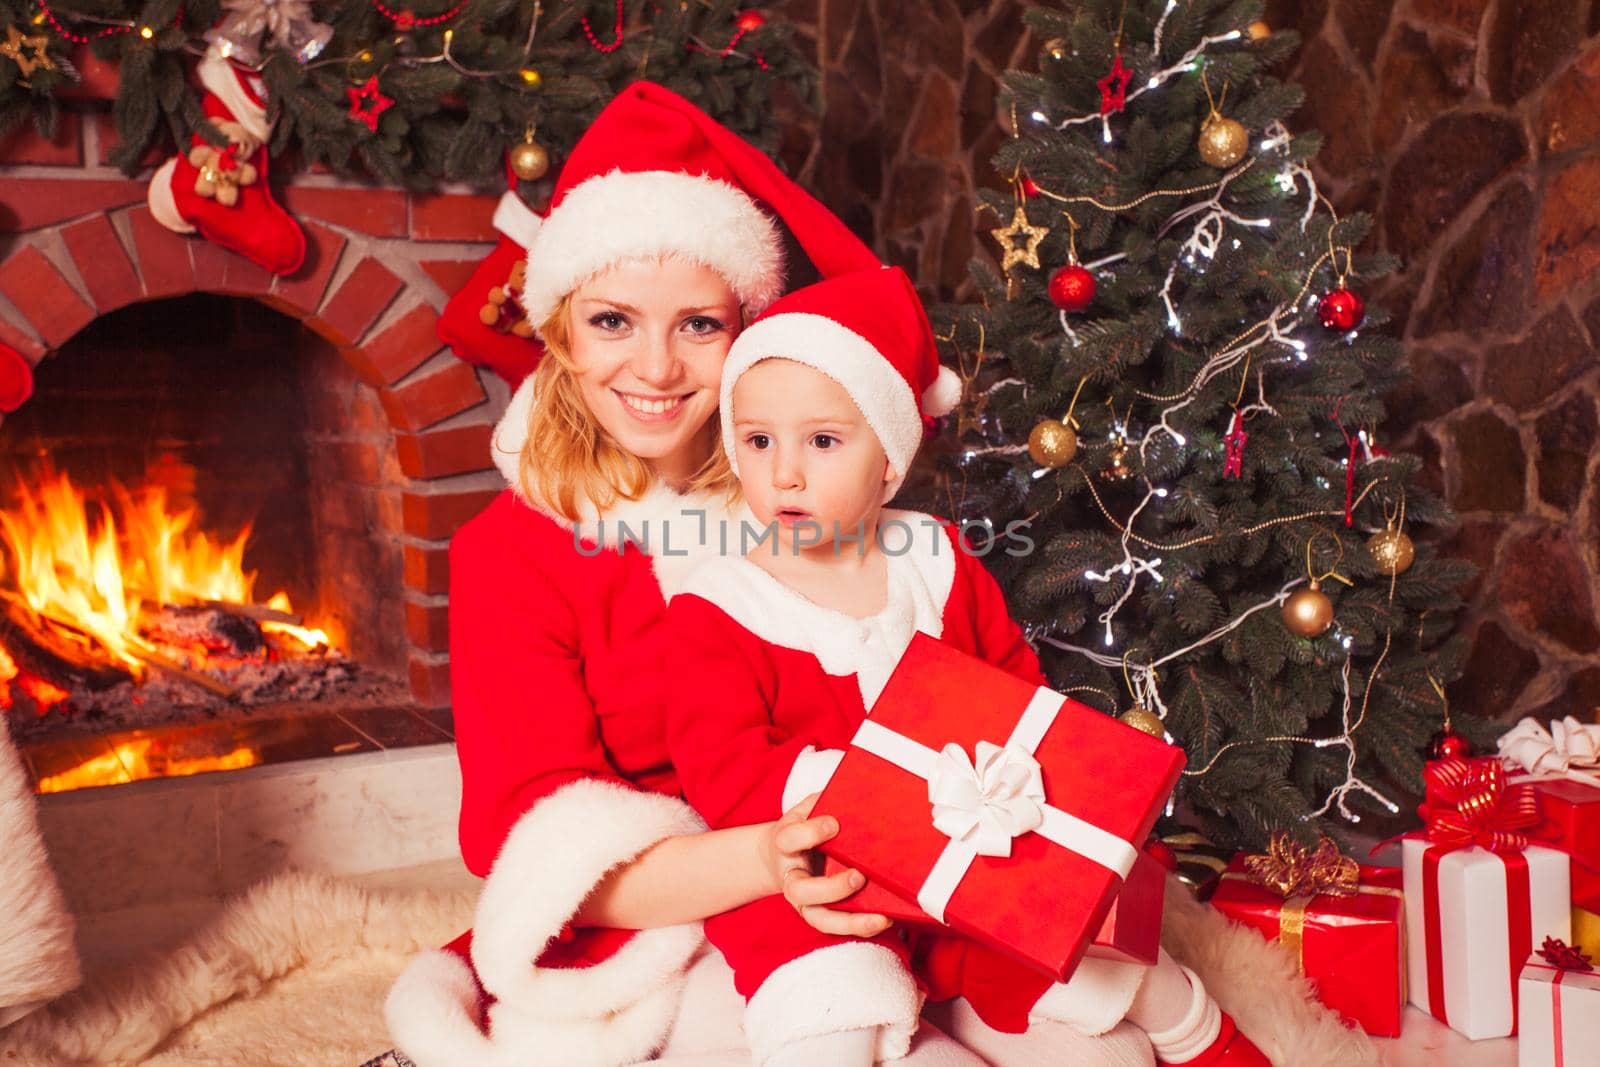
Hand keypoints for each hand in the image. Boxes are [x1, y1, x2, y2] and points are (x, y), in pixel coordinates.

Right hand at [762, 793, 892, 937]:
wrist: (779, 857)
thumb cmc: (800, 829)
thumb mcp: (805, 810)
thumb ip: (823, 802)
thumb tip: (857, 792)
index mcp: (785, 844)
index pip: (790, 839)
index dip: (810, 832)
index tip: (834, 824)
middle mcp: (791, 877)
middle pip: (802, 890)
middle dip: (832, 887)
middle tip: (858, 875)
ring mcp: (803, 901)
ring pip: (820, 918)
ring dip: (850, 920)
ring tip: (880, 917)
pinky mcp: (818, 913)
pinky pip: (836, 926)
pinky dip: (860, 927)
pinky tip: (884, 920)